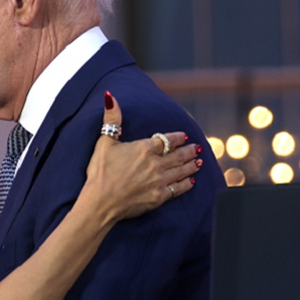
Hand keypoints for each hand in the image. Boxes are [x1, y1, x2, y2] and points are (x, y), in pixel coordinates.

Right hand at [86, 92, 201, 220]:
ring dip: (191, 166)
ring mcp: (159, 181)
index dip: (176, 137)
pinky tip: (191, 182)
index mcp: (144, 148)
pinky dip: (186, 185)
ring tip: (199, 162)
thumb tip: (110, 96)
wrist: (101, 202)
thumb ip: (112, 119)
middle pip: (177, 155)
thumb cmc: (100, 172)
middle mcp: (156, 164)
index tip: (183, 136)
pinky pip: (177, 189)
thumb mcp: (104, 142)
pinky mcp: (159, 197)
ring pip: (181, 171)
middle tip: (197, 148)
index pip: (165, 140)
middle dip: (189, 151)